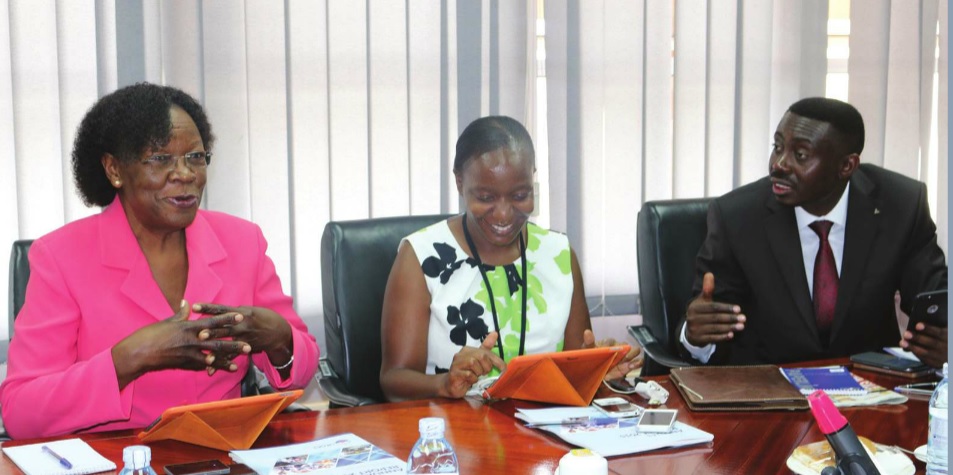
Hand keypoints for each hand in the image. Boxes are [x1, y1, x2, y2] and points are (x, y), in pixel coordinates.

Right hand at [112, 300, 251, 386]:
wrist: (137, 354)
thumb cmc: (149, 335)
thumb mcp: (166, 322)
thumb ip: (180, 314)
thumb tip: (187, 302)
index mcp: (187, 327)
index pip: (211, 322)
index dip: (226, 319)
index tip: (240, 317)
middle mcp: (190, 341)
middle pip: (216, 342)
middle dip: (233, 344)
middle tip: (249, 345)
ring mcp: (188, 355)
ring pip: (211, 358)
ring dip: (226, 360)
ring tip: (238, 363)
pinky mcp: (183, 365)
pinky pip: (200, 367)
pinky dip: (211, 368)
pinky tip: (220, 369)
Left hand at [192, 303, 293, 370]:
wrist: (279, 332)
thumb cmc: (263, 318)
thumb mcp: (250, 310)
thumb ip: (233, 312)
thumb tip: (218, 311)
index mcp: (241, 312)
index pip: (221, 309)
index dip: (208, 308)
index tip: (195, 306)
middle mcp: (242, 324)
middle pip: (224, 327)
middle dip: (211, 331)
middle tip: (199, 334)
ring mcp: (245, 337)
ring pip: (227, 343)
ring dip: (215, 349)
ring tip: (204, 353)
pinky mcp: (246, 347)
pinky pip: (232, 356)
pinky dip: (221, 363)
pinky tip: (210, 369)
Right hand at [440, 332, 505, 398]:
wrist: (451, 385)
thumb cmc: (467, 373)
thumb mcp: (478, 361)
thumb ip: (486, 349)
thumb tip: (495, 333)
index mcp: (468, 350)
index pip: (486, 352)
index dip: (496, 360)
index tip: (504, 369)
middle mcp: (461, 354)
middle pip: (481, 356)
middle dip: (486, 367)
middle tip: (484, 373)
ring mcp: (456, 363)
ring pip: (474, 364)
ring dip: (479, 373)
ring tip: (476, 376)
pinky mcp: (454, 373)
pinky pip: (469, 375)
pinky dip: (473, 379)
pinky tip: (470, 381)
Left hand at [581, 329, 642, 379]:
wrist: (596, 373)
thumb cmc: (592, 359)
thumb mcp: (588, 352)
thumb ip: (589, 343)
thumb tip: (587, 332)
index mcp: (608, 343)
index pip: (610, 341)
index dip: (608, 346)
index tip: (604, 351)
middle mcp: (619, 347)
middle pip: (625, 345)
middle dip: (623, 350)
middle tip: (617, 357)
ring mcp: (625, 356)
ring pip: (634, 351)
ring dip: (631, 355)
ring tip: (625, 362)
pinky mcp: (630, 365)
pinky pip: (638, 361)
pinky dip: (637, 363)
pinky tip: (632, 366)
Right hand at [684, 272, 744, 345]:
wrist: (690, 331)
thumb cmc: (701, 312)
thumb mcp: (702, 300)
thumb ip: (707, 288)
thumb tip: (709, 273)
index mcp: (694, 307)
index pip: (713, 307)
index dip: (726, 308)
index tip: (739, 309)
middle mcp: (693, 318)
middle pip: (715, 318)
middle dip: (730, 318)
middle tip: (743, 318)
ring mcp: (695, 329)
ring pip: (715, 328)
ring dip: (729, 327)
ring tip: (741, 326)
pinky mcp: (698, 339)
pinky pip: (712, 338)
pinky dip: (722, 336)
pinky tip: (731, 335)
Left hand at [901, 322, 947, 367]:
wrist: (950, 354)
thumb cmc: (944, 339)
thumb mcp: (943, 333)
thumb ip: (934, 329)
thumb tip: (918, 324)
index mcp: (948, 337)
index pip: (938, 333)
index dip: (928, 329)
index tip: (917, 325)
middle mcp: (946, 347)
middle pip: (931, 343)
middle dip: (917, 338)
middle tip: (906, 334)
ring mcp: (941, 357)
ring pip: (926, 353)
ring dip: (912, 347)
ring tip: (902, 342)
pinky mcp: (936, 363)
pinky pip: (925, 359)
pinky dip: (915, 354)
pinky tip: (907, 349)